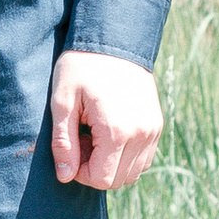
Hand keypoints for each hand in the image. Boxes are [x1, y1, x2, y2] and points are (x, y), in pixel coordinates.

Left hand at [49, 51, 161, 193]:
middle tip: (81, 139)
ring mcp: (153, 130)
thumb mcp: (62, 102)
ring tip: (95, 134)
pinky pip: (143, 158)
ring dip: (111, 163)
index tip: (71, 147)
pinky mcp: (157, 125)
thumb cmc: (82, 67)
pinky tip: (110, 131)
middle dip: (95, 168)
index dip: (80, 172)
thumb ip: (63, 142)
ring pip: (133, 172)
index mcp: (117, 131)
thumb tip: (64, 176)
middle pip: (117, 180)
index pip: (101, 179)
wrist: (114, 37)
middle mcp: (141, 134)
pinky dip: (126, 155)